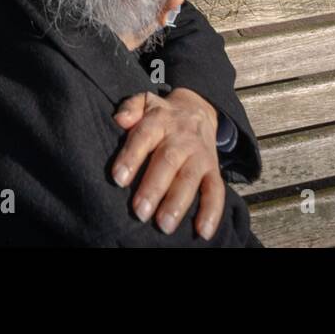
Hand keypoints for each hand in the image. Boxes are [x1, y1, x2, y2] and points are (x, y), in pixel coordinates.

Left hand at [112, 89, 223, 238]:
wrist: (199, 109)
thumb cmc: (162, 114)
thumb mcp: (145, 101)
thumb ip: (130, 108)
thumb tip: (119, 120)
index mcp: (160, 121)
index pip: (144, 136)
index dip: (131, 157)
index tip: (118, 178)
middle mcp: (181, 138)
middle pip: (168, 161)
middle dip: (154, 187)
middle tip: (140, 211)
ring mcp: (199, 155)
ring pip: (190, 178)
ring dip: (178, 203)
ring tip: (165, 225)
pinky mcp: (213, 170)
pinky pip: (216, 190)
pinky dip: (212, 212)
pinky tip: (203, 231)